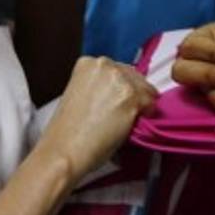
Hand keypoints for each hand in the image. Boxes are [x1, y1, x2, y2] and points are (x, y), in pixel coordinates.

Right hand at [39, 57, 156, 178]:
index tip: (120, 100)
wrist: (64, 151)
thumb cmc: (68, 132)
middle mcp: (104, 65)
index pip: (118, 70)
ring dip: (140, 105)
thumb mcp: (79, 95)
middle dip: (134, 94)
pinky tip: (130, 126)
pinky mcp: (131, 97)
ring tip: (125, 122)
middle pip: (134, 76)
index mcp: (87, 63)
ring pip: (145, 89)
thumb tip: (119, 94)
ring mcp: (119, 79)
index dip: (122, 87)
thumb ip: (100, 87)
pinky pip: (151, 104)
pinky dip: (146, 116)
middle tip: (125, 114)